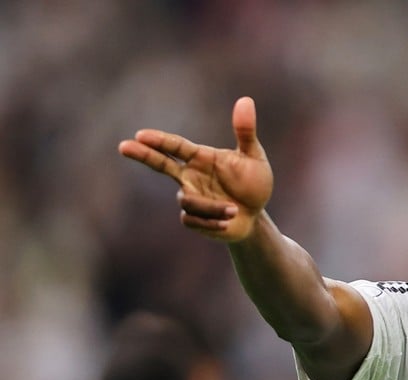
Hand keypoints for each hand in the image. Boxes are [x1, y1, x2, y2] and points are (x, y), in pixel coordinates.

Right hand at [118, 97, 273, 241]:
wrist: (255, 216)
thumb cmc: (254, 183)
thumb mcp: (254, 157)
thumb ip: (245, 132)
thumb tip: (245, 100)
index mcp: (201, 157)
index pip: (176, 146)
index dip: (159, 141)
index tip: (141, 135)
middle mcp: (190, 175)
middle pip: (160, 163)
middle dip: (143, 155)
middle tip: (123, 146)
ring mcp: (189, 196)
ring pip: (187, 201)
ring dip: (212, 207)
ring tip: (234, 209)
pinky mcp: (192, 218)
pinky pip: (193, 220)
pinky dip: (212, 222)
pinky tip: (227, 222)